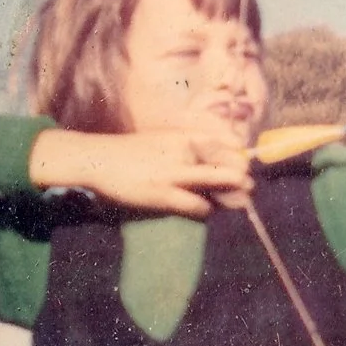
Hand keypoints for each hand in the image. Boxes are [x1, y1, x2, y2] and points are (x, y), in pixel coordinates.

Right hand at [28, 129, 253, 215]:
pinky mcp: (163, 194)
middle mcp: (183, 150)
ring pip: (219, 181)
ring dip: (233, 194)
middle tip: (247, 187)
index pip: (228, 142)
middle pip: (229, 163)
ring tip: (240, 202)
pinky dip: (205, 210)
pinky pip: (198, 205)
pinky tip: (203, 210)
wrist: (98, 159)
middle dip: (243, 178)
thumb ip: (188, 149)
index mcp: (184, 135)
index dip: (241, 156)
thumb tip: (214, 162)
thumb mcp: (163, 141)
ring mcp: (174, 172)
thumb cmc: (133, 152)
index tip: (244, 165)